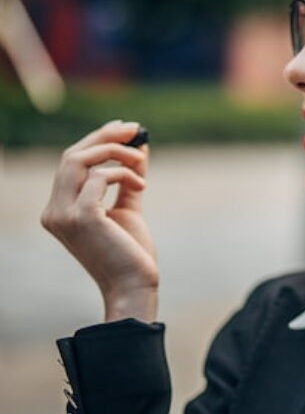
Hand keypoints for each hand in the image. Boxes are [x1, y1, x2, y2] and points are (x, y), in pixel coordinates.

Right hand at [40, 119, 158, 322]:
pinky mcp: (81, 217)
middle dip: (105, 137)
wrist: (134, 285)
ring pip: (79, 160)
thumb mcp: (128, 208)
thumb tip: (140, 147)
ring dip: (116, 153)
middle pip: (71, 156)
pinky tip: (142, 186)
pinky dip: (123, 174)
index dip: (96, 140)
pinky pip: (98, 177)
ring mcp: (63, 214)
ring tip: (142, 162)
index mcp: (59, 209)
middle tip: (135, 129)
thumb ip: (129, 178)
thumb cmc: (131, 252)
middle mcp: (53, 211)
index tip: (124, 128)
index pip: (70, 163)